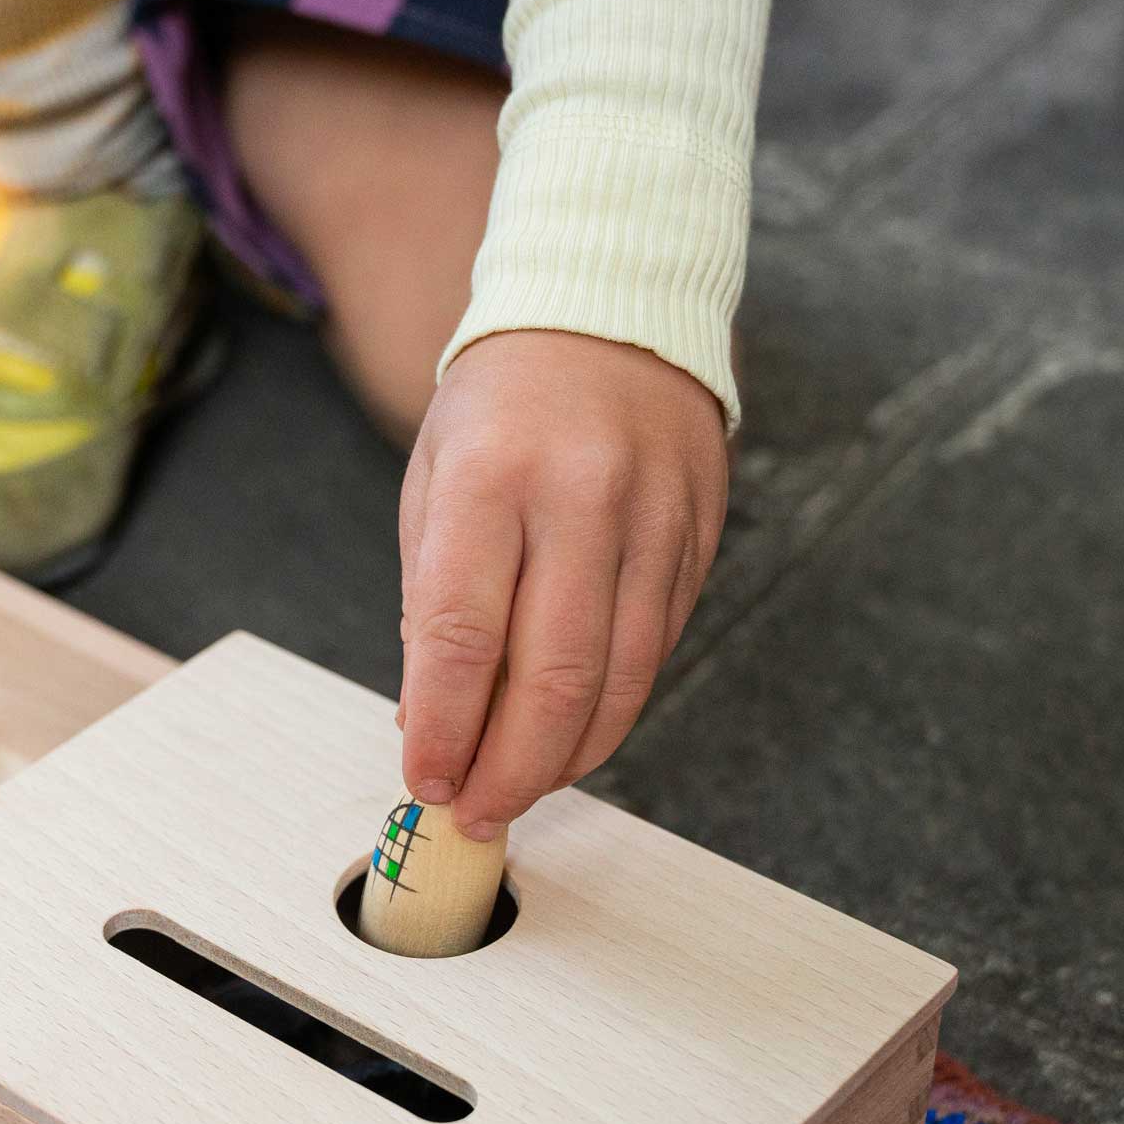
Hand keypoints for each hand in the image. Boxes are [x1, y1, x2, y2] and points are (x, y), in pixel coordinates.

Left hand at [397, 329, 728, 836]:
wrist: (609, 310)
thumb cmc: (501, 406)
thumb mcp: (434, 480)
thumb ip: (431, 601)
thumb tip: (430, 721)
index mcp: (490, 477)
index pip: (459, 633)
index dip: (443, 727)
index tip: (425, 781)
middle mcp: (580, 498)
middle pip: (552, 677)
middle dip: (509, 768)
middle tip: (475, 812)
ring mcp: (652, 519)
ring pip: (619, 679)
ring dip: (567, 758)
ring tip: (520, 790)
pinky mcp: (698, 539)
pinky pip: (656, 652)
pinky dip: (612, 712)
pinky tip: (572, 738)